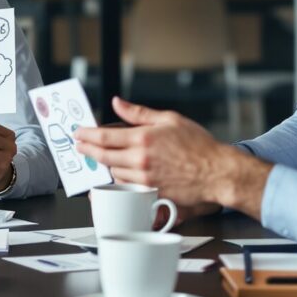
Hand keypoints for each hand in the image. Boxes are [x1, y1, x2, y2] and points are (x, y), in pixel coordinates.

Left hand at [74, 97, 269, 218]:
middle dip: (88, 151)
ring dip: (108, 166)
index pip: (104, 137)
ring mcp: (143, 180)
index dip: (87, 135)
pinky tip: (124, 174)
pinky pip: (127, 188)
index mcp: (142, 139)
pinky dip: (122, 180)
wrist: (217, 172)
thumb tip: (118, 103)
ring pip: (114, 173)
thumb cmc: (198, 145)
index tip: (79, 133)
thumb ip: (139, 112)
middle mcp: (139, 160)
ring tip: (107, 158)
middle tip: (81, 147)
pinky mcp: (150, 194)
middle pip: (103, 157)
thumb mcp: (169, 119)